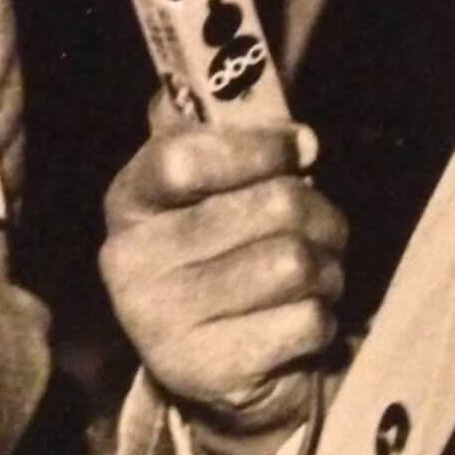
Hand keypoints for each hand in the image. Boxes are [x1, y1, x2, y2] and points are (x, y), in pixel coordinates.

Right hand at [99, 120, 346, 454]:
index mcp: (128, 204)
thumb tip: (233, 78)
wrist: (222, 377)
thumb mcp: (210, 193)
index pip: (186, 157)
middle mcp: (130, 265)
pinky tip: (302, 319)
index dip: (258, 147)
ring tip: (315, 274)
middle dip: (317, 213)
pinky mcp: (208, 375)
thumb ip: (214, 132)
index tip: (302, 146)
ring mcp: (162, 325)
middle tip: (322, 225)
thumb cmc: (225, 258)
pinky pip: (305, 321)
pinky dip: (322, 318)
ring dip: (327, 267)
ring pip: (294, 262)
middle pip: (267, 208)